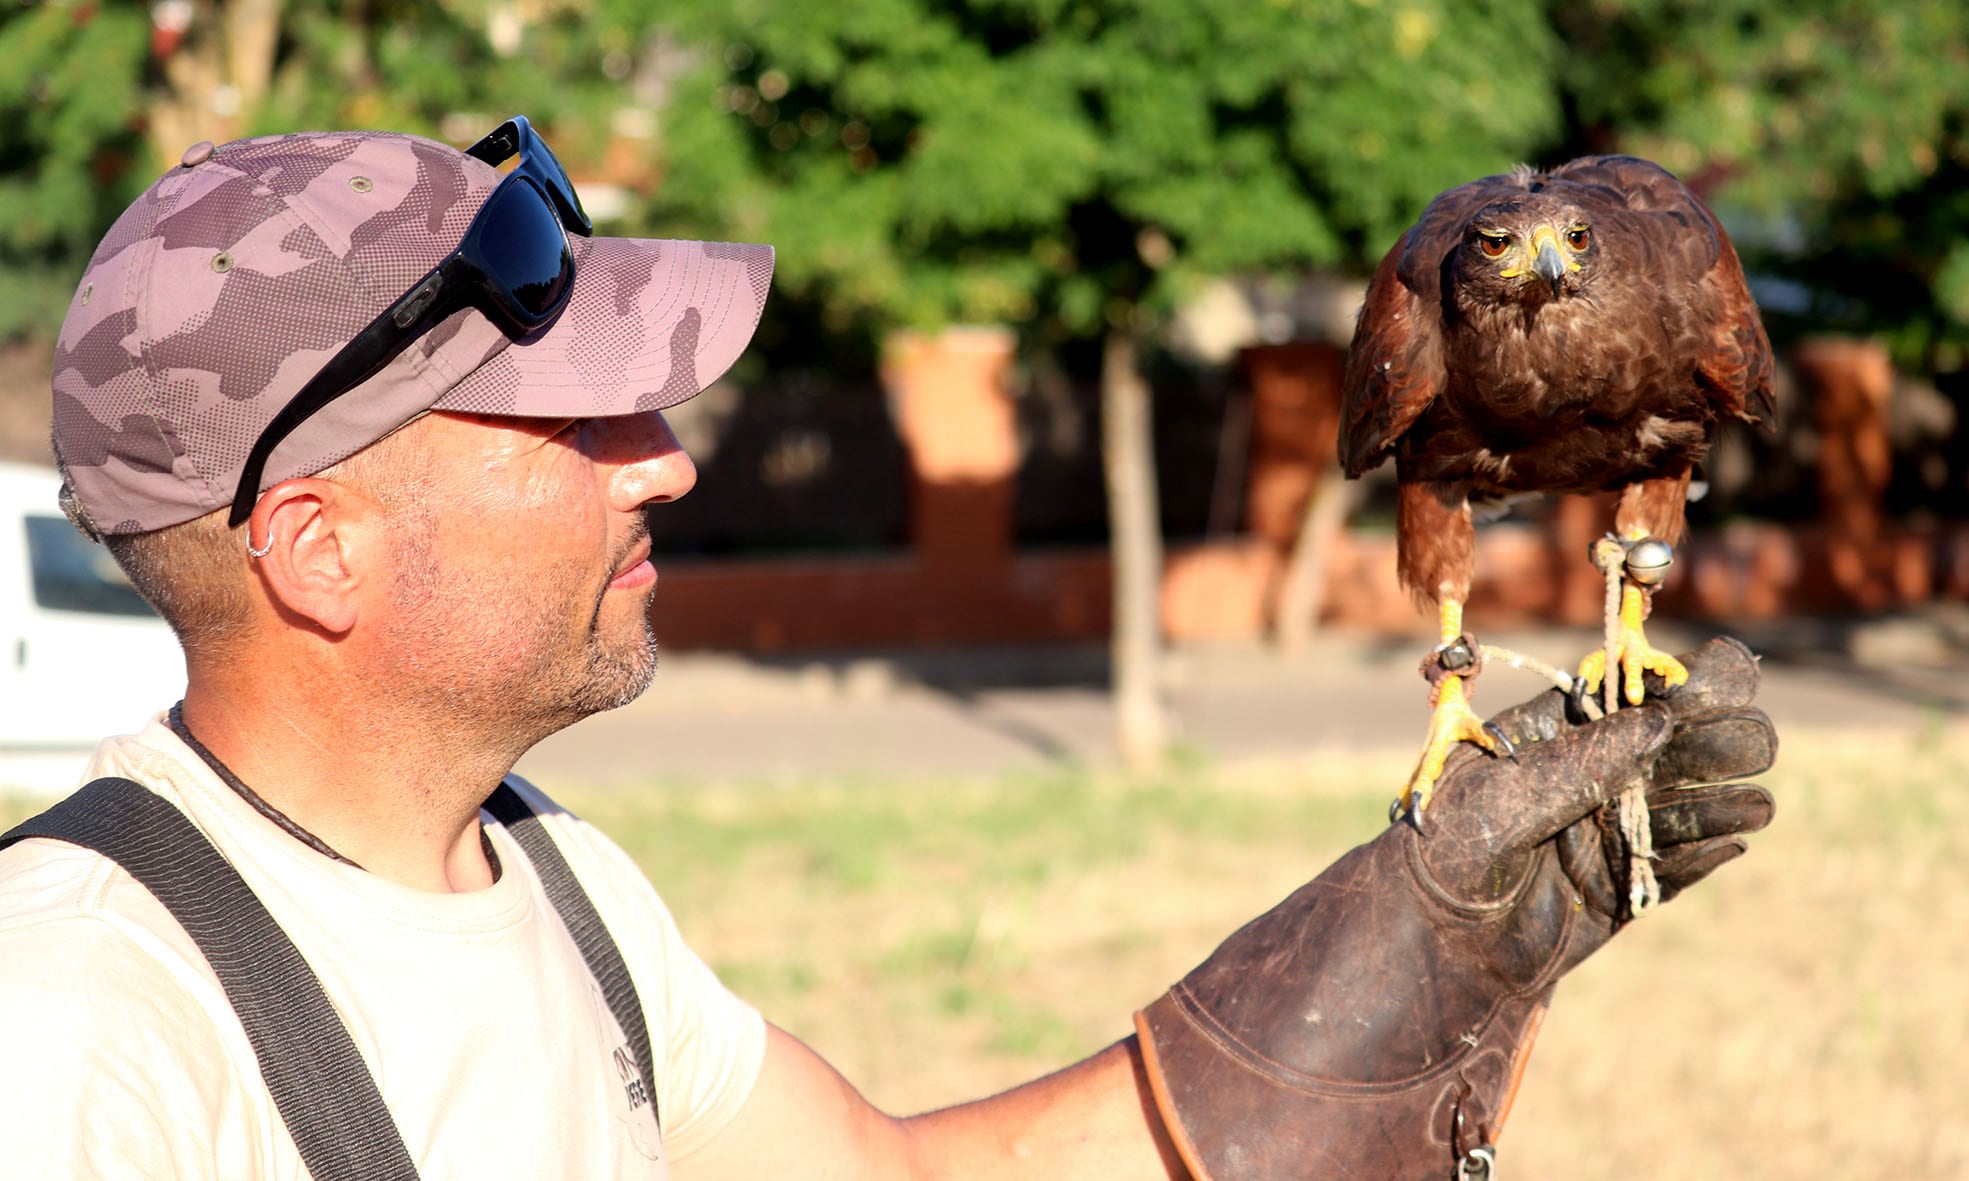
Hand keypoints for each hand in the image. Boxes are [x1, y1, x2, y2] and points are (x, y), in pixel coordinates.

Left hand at [1134, 637, 1776, 1179]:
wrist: (1421, 949)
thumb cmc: (1438, 855)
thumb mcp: (1497, 802)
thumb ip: (1575, 764)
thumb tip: (1658, 721)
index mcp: (1540, 739)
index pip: (1620, 700)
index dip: (1676, 686)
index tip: (1730, 674)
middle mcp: (1578, 781)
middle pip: (1664, 751)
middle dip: (1710, 741)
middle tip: (1752, 741)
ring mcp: (1599, 836)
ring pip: (1677, 808)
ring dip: (1717, 799)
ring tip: (1754, 798)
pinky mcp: (1615, 893)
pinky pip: (1671, 870)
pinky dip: (1703, 854)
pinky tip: (1737, 837)